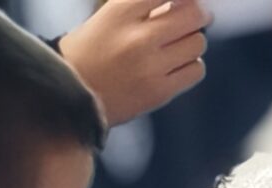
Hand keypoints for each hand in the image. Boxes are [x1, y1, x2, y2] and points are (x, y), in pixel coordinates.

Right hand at [58, 0, 210, 122]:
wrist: (72, 95)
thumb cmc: (92, 51)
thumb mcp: (110, 16)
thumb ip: (145, 6)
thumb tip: (187, 2)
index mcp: (121, 11)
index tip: (181, 1)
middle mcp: (137, 37)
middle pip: (193, 14)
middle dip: (198, 13)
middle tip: (197, 16)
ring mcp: (150, 66)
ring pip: (198, 43)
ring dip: (193, 40)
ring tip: (179, 44)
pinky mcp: (159, 92)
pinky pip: (196, 70)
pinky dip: (192, 65)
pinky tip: (177, 65)